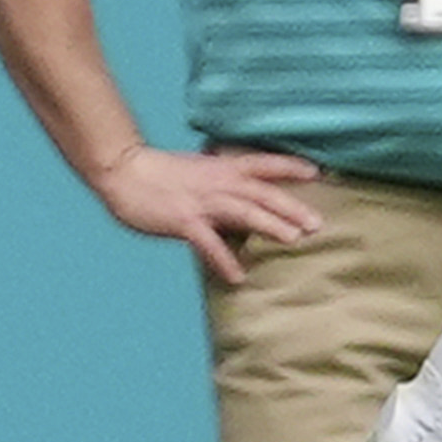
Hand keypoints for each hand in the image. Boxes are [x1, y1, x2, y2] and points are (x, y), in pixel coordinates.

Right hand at [97, 143, 325, 285]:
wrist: (124, 171)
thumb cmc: (161, 173)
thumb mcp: (200, 171)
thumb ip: (224, 183)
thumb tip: (247, 200)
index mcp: (223, 168)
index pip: (264, 164)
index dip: (291, 167)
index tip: (317, 173)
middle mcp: (218, 183)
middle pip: (262, 193)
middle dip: (291, 207)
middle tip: (318, 224)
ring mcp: (202, 202)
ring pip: (243, 211)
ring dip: (270, 225)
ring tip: (294, 240)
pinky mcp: (184, 221)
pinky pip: (208, 243)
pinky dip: (224, 260)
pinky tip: (238, 277)